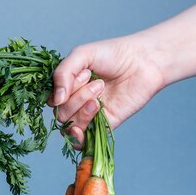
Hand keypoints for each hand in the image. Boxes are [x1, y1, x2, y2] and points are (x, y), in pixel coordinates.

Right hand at [47, 32, 164, 147]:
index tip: (82, 73)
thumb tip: (55, 101)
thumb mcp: (82, 55)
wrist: (143, 62)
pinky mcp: (103, 126)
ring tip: (101, 91)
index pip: (52, 100)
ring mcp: (89, 116)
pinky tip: (88, 119)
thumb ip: (62, 73)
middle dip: (77, 97)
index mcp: (68, 88)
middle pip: (61, 114)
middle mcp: (76, 103)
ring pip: (70, 126)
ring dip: (82, 109)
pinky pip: (83, 140)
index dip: (61, 91)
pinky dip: (80, 135)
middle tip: (98, 82)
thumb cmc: (113, 54)